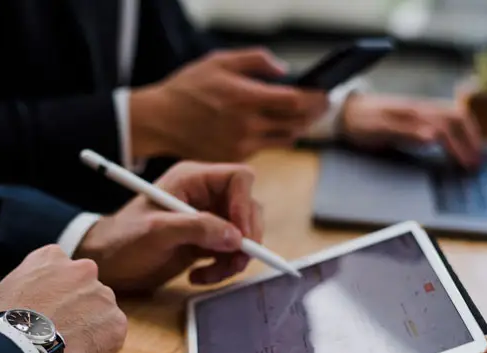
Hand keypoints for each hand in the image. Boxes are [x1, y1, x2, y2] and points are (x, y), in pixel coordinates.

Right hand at [0, 245, 126, 352]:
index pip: (61, 270)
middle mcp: (83, 270)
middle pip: (87, 288)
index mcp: (51, 257)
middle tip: (60, 330)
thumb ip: (9, 287)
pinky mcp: (116, 324)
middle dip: (77, 307)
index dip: (54, 292)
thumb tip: (4, 292)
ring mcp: (103, 297)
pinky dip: (101, 346)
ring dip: (91, 326)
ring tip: (68, 348)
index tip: (46, 309)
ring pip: (102, 311)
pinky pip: (113, 334)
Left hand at [75, 162, 262, 292]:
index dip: (245, 204)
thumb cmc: (123, 241)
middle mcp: (204, 196)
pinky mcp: (205, 242)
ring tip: (209, 275)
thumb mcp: (157, 232)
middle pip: (248, 208)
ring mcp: (207, 220)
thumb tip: (236, 237)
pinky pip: (230, 253)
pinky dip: (222, 268)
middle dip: (245, 237)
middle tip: (236, 262)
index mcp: (192, 180)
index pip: (239, 179)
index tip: (241, 235)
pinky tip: (198, 277)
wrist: (107, 265)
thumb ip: (197, 229)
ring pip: (242, 234)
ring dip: (234, 259)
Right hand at [130, 48, 327, 161]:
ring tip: (303, 115)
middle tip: (322, 105)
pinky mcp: (236, 157)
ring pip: (285, 138)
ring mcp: (242, 145)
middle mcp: (246, 125)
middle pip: (296, 123)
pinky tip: (277, 126)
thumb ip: (256, 60)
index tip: (326, 94)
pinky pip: (266, 147)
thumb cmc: (188, 88)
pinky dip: (276, 137)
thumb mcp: (220, 61)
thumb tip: (284, 71)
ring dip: (298, 127)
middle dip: (314, 114)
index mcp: (245, 98)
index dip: (315, 99)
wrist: (160, 121)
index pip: (295, 102)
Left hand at [340, 94, 481, 167]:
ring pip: (454, 116)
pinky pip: (446, 118)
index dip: (460, 147)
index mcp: (415, 113)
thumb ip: (406, 133)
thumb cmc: (361, 123)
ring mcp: (421, 109)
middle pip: (457, 119)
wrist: (346, 112)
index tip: (467, 165)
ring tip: (473, 155)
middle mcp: (422, 108)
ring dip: (468, 134)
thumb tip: (434, 138)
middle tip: (476, 165)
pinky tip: (458, 143)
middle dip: (471, 141)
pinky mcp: (419, 114)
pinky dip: (459, 130)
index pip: (448, 128)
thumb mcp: (379, 130)